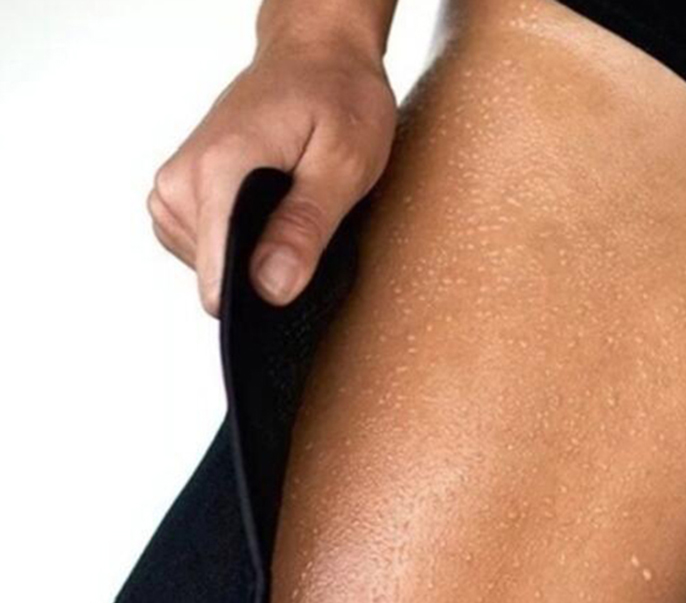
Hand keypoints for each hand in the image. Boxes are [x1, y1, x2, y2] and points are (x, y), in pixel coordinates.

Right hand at [147, 34, 396, 315]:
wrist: (316, 56)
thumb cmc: (336, 97)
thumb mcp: (343, 164)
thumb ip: (305, 227)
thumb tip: (272, 288)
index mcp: (217, 173)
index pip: (216, 279)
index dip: (261, 297)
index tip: (296, 281)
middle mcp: (180, 183)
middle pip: (218, 279)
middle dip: (265, 269)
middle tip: (305, 222)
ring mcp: (175, 191)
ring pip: (214, 269)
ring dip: (255, 252)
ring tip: (290, 209)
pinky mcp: (182, 197)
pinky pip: (210, 250)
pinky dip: (244, 242)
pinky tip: (272, 213)